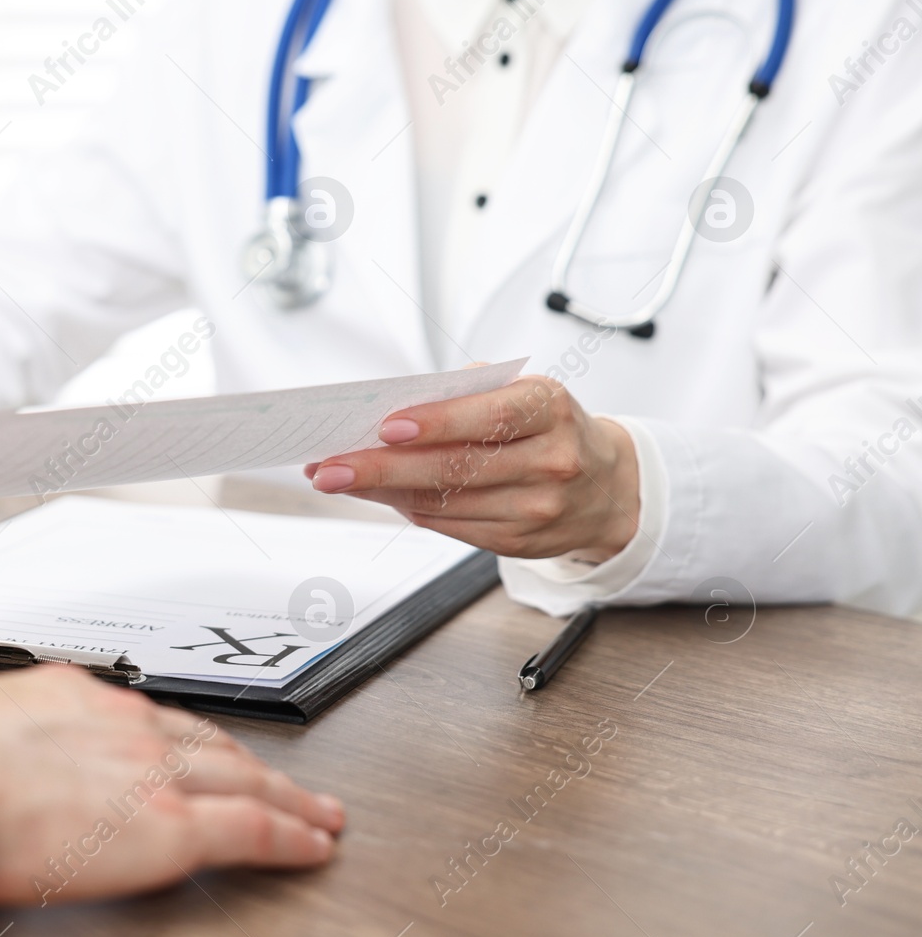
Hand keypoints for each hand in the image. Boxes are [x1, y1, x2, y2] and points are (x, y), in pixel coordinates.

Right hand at [0, 666, 344, 906]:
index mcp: (72, 697)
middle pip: (212, 745)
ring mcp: (150, 769)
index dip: (193, 743)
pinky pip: (251, 829)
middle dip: (258, 767)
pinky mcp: (167, 822)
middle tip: (292, 785)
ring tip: (317, 815)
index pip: (153, 720)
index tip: (210, 756)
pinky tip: (312, 846)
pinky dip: (291, 836)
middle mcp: (121, 722)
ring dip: (288, 797)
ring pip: (245, 779)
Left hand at [306, 375, 639, 561]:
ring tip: (337, 477)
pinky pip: (448, 526)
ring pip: (444, 502)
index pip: (490, 416)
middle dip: (381, 467)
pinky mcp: (518, 543)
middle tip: (330, 465)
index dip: (437, 422)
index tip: (387, 425)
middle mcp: (550, 461)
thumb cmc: (549, 428)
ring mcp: (537, 508)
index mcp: (550, 409)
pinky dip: (405, 508)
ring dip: (380, 492)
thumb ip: (466, 393)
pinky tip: (377, 494)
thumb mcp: (524, 393)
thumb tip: (392, 406)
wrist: (607, 487)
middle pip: (455, 468)